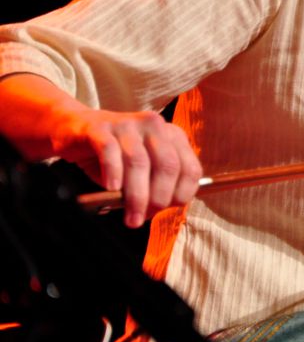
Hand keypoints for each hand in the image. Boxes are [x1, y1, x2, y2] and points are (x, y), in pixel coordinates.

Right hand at [59, 106, 203, 227]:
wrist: (75, 130)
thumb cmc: (113, 157)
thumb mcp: (141, 171)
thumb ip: (154, 186)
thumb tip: (156, 209)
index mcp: (172, 136)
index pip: (191, 168)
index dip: (181, 194)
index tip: (165, 210)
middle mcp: (154, 126)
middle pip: (167, 165)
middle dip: (158, 198)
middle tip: (143, 218)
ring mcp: (128, 124)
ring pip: (139, 161)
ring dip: (136, 195)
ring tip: (131, 218)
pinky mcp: (100, 128)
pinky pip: (110, 150)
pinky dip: (113, 172)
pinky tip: (112, 188)